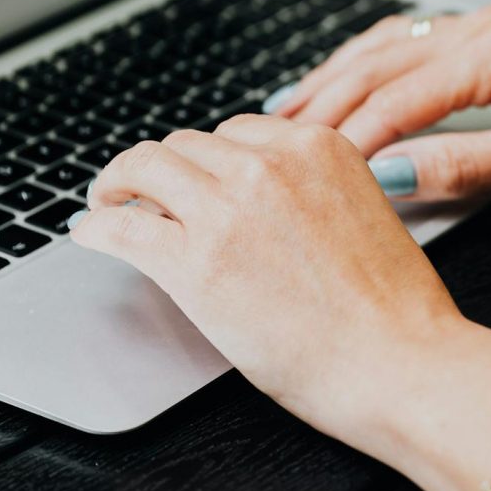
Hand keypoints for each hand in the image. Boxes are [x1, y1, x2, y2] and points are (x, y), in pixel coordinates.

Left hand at [68, 116, 462, 427]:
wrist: (399, 359)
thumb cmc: (395, 308)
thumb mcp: (367, 216)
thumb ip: (318, 194)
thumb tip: (273, 209)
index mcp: (319, 148)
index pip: (240, 131)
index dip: (213, 159)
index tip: (201, 177)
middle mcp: (269, 165)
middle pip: (188, 144)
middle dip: (170, 170)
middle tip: (151, 193)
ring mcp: (227, 209)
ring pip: (145, 166)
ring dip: (120, 183)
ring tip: (110, 203)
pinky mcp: (191, 261)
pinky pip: (120, 225)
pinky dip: (97, 225)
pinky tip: (92, 233)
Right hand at [271, 4, 490, 200]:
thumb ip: (461, 166)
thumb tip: (389, 178)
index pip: (395, 98)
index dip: (348, 137)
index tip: (311, 171)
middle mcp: (479, 27)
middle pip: (376, 63)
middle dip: (322, 103)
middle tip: (274, 142)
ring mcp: (481, 22)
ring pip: (385, 42)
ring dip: (334, 76)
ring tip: (287, 111)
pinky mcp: (487, 28)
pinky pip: (408, 37)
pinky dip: (366, 60)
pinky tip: (343, 79)